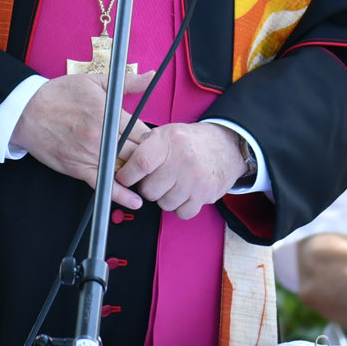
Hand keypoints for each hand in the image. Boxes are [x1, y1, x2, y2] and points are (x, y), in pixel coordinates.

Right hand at [11, 71, 151, 207]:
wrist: (27, 111)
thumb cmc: (60, 95)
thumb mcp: (96, 81)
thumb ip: (128, 82)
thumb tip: (151, 76)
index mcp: (110, 115)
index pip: (145, 133)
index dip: (155, 140)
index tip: (157, 142)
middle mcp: (103, 137)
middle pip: (139, 154)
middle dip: (149, 158)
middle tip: (156, 161)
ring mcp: (92, 155)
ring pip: (125, 170)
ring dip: (138, 175)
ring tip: (150, 178)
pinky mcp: (79, 169)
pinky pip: (104, 185)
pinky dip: (120, 194)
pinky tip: (134, 200)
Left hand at [114, 121, 247, 219]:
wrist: (227, 146)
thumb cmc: (191, 142)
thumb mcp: (167, 132)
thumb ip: (145, 146)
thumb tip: (120, 163)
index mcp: (169, 141)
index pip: (141, 163)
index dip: (127, 175)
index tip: (124, 178)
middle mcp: (183, 160)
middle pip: (149, 190)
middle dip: (149, 187)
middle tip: (158, 178)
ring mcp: (195, 179)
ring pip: (163, 204)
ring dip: (165, 197)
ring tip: (174, 183)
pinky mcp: (205, 195)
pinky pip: (181, 213)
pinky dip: (180, 207)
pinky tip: (184, 193)